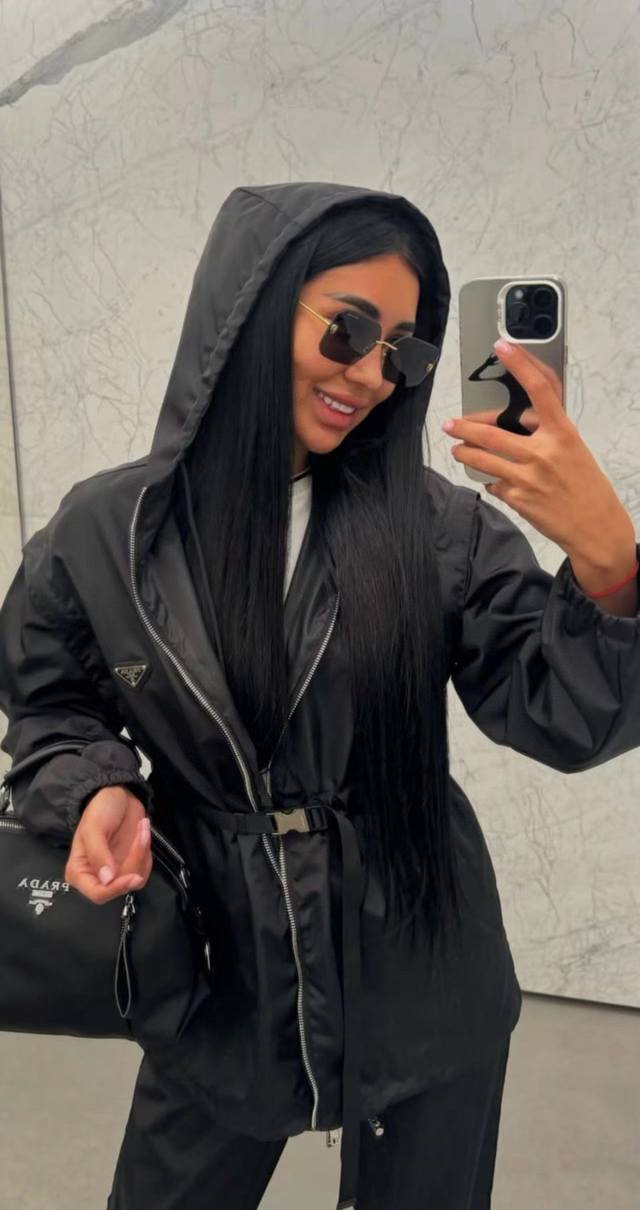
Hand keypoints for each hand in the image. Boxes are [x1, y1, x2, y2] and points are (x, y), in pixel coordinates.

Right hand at [65, 785, 152, 904]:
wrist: (118, 795)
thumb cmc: (100, 809)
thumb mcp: (94, 828)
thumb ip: (98, 854)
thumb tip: (107, 880)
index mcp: (79, 871)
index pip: (97, 894)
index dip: (116, 889)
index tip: (133, 877)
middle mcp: (96, 877)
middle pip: (121, 886)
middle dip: (134, 860)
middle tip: (141, 833)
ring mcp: (115, 872)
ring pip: (136, 878)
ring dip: (143, 853)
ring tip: (142, 828)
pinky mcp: (130, 866)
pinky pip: (144, 870)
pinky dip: (147, 853)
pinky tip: (142, 834)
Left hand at [442, 339, 629, 560]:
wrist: (596, 528)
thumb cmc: (587, 487)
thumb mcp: (574, 450)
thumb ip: (547, 435)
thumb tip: (517, 424)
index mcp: (563, 433)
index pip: (540, 390)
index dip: (520, 365)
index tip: (503, 347)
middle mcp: (543, 452)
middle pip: (491, 432)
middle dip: (465, 427)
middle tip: (451, 423)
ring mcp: (527, 477)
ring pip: (482, 459)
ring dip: (465, 453)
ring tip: (458, 449)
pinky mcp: (517, 499)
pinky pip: (493, 484)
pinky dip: (492, 482)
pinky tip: (496, 482)